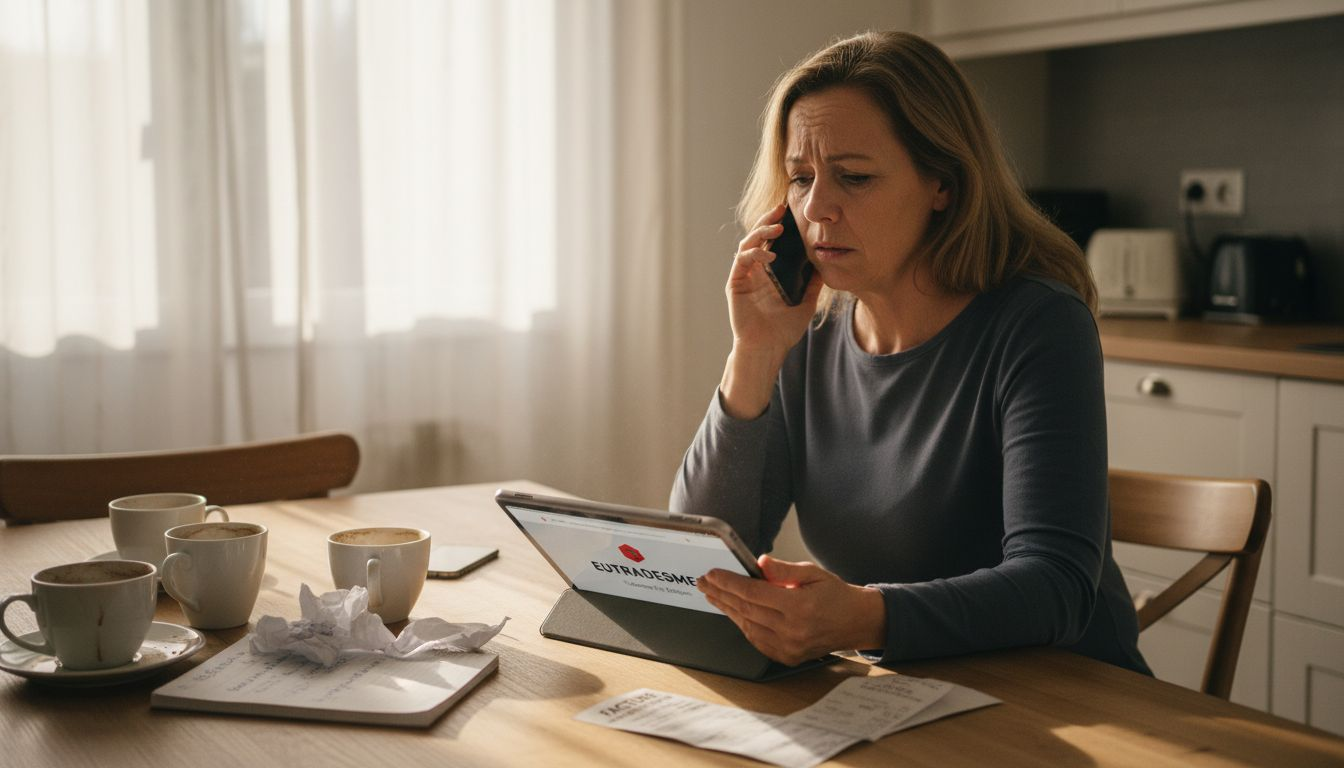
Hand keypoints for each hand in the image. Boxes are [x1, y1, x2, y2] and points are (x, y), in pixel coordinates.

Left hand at [698, 554, 885, 665]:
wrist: (857, 622)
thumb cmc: (837, 596)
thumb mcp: (814, 573)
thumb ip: (784, 570)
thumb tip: (760, 563)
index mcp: (799, 606)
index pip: (753, 592)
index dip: (729, 582)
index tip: (712, 573)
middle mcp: (792, 630)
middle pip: (745, 609)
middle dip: (721, 593)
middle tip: (704, 582)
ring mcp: (789, 647)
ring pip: (747, 626)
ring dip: (727, 609)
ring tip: (714, 595)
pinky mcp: (787, 657)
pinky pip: (756, 640)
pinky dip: (742, 625)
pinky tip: (733, 612)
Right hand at [720, 204, 823, 418]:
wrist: (768, 349)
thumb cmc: (784, 329)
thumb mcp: (806, 300)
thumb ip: (813, 281)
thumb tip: (826, 261)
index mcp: (769, 271)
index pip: (772, 240)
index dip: (779, 224)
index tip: (792, 211)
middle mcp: (754, 270)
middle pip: (758, 236)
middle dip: (769, 220)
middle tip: (782, 208)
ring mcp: (743, 275)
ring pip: (747, 244)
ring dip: (761, 232)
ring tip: (778, 227)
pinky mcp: (735, 284)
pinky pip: (742, 261)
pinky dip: (755, 254)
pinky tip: (770, 255)